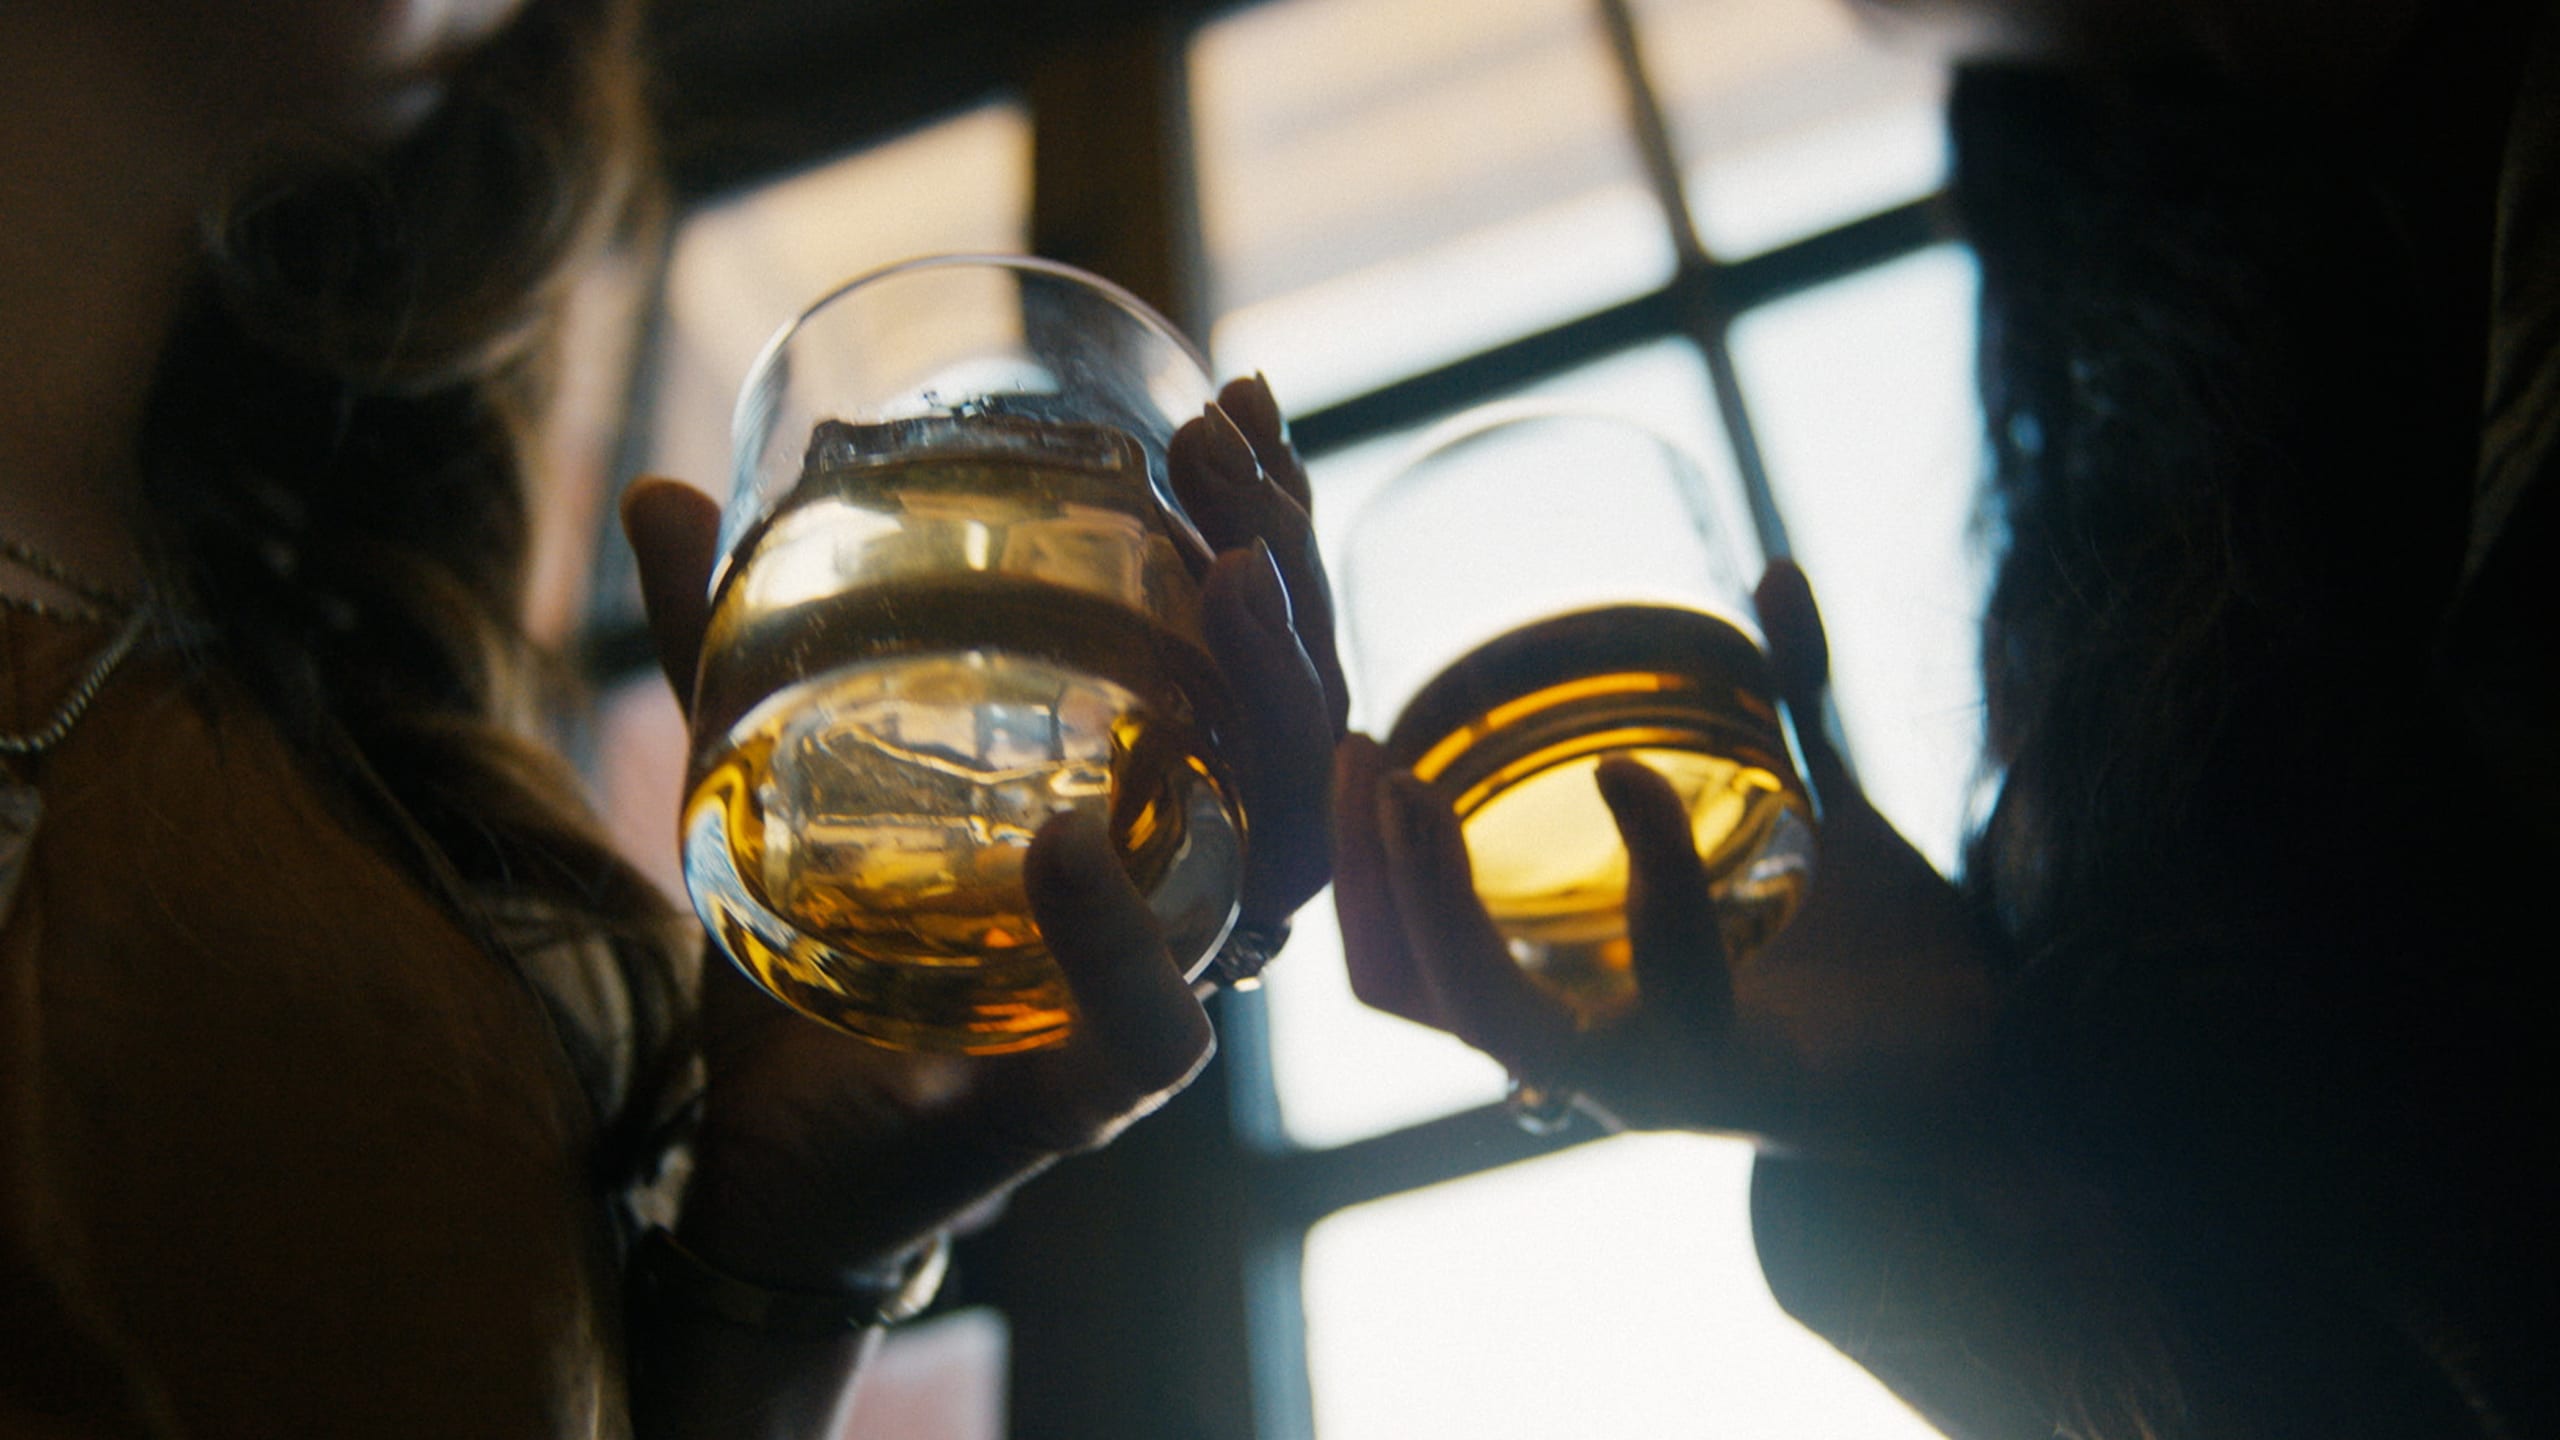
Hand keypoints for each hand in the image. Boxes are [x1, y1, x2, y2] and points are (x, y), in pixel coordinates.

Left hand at [617, 375, 1339, 1288]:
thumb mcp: (762, 770)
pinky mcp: (1087, 1096)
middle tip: (1228, 456)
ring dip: (1275, 704)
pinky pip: (1158, 1023)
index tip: (1235, 401)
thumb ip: (725, 645)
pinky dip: (1123, 934)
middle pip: (1304, 727)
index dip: (1277, 525)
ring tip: (1225, 575)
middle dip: (1292, 574)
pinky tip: (1076, 834)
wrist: (762, 1161)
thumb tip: (654, 488)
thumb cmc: (808, 959)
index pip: (1258, 650)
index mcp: (1147, 796)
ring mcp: (1152, 986)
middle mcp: (1183, 884)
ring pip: (1288, 856)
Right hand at [1331, 562, 1994, 1153]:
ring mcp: (1651, 1083)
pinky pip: (1665, 985)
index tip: (1355, 738)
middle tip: (1364, 759)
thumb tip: (1775, 570)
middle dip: (1362, 875)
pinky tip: (1631, 779)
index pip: (1400, 958)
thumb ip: (1796, 702)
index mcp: (1571, 995)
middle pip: (1404, 992)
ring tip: (1415, 794)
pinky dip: (1642, 873)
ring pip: (1486, 1016)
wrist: (2012, 1061)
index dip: (1352, 860)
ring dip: (1434, 905)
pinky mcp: (1738, 1085)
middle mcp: (1586, 1053)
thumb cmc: (1895, 951)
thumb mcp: (1823, 805)